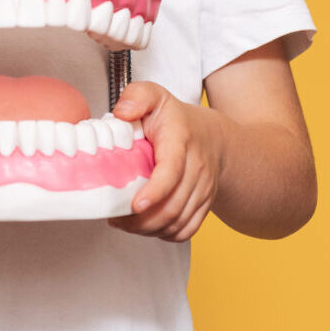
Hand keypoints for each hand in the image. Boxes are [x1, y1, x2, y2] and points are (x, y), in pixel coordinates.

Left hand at [108, 82, 223, 241]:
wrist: (213, 137)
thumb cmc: (176, 119)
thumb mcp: (155, 96)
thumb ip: (137, 96)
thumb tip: (123, 112)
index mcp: (181, 141)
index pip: (171, 171)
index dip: (154, 192)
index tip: (134, 205)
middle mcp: (197, 168)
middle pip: (172, 205)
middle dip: (141, 219)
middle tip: (115, 217)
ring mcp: (203, 189)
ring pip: (177, 222)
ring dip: (148, 229)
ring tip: (125, 223)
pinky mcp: (203, 206)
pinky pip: (186, 230)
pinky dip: (164, 234)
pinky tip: (145, 227)